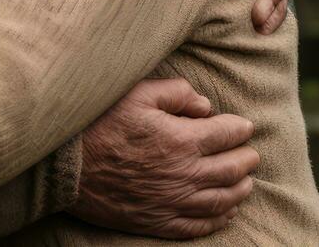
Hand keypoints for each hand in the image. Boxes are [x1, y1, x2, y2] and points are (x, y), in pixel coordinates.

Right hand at [71, 78, 258, 238]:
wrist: (67, 166)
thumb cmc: (100, 124)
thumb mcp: (136, 93)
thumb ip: (176, 92)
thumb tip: (204, 106)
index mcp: (181, 139)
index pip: (227, 134)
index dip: (240, 128)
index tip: (244, 126)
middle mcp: (184, 174)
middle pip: (231, 169)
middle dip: (246, 159)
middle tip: (251, 153)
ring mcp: (173, 202)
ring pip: (222, 199)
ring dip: (240, 189)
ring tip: (246, 181)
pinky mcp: (158, 221)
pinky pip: (199, 225)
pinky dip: (219, 219)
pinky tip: (227, 211)